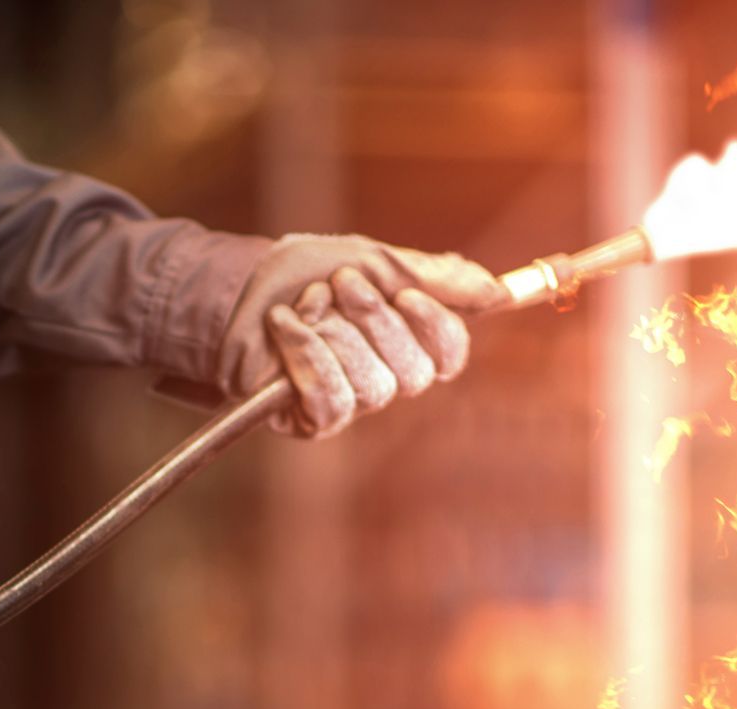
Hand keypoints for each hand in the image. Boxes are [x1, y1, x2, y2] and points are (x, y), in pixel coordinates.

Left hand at [219, 234, 507, 437]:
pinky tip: (285, 326)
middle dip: (374, 321)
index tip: (407, 294)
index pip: (449, 354)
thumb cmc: (306, 274)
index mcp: (407, 341)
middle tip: (341, 283)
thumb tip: (498, 291)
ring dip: (333, 334)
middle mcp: (385, 377)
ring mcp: (348, 403)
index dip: (435, 329)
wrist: (238, 286)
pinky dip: (307, 355)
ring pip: (372, 387)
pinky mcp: (310, 419)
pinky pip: (330, 400)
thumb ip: (435, 277)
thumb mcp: (375, 261)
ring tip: (305, 304)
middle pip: (413, 374)